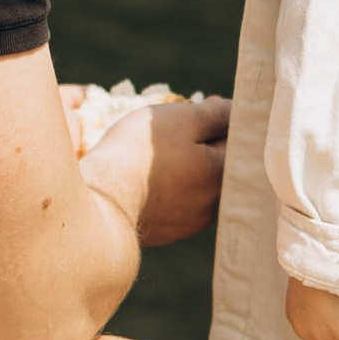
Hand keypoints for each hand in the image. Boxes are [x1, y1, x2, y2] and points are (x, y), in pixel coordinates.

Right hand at [85, 91, 229, 246]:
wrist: (101, 200)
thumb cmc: (142, 152)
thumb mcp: (182, 118)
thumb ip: (215, 113)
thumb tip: (234, 110)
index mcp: (224, 174)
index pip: (237, 139)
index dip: (220, 118)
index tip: (203, 106)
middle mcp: (216, 203)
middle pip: (219, 164)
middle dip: (205, 144)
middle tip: (179, 128)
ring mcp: (192, 222)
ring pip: (199, 185)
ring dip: (189, 168)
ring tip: (161, 153)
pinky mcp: (169, 233)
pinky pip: (179, 203)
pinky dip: (172, 188)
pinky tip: (150, 178)